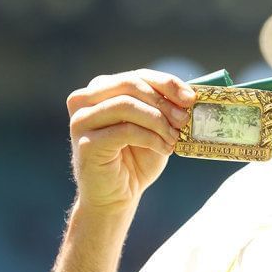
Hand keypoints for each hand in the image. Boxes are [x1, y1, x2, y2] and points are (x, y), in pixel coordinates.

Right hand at [66, 69, 196, 210]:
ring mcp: (81, 121)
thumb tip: (190, 93)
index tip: (191, 98)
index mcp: (101, 89)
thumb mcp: (155, 126)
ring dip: (158, 120)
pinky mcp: (86, 142)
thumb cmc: (137, 158)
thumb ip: (164, 106)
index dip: (167, 83)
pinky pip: (125, 130)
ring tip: (174, 137)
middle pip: (130, 85)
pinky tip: (164, 148)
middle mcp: (84, 100)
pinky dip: (151, 138)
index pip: (138, 76)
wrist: (117, 196)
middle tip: (184, 119)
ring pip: (126, 105)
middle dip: (163, 101)